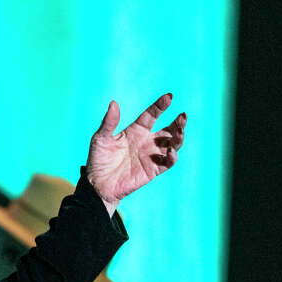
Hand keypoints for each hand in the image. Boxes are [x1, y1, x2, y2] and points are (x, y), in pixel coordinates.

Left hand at [86, 93, 186, 214]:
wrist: (98, 184)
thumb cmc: (98, 160)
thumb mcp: (100, 138)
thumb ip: (109, 122)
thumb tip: (113, 103)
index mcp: (135, 130)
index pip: (152, 115)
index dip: (160, 106)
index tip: (169, 97)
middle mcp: (147, 141)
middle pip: (169, 129)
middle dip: (178, 122)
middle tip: (183, 116)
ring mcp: (152, 155)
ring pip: (173, 144)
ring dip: (179, 137)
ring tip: (180, 130)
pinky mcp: (153, 169)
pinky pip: (168, 162)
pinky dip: (172, 156)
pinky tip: (170, 151)